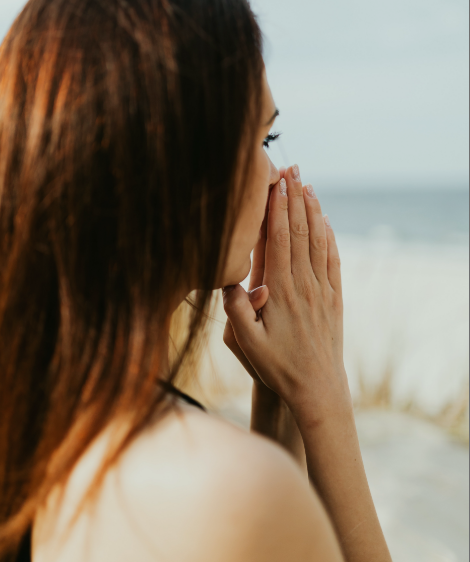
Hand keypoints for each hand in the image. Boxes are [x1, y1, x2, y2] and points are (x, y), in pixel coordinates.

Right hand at [222, 165, 347, 428]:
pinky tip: (326, 221)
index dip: (278, 208)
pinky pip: (332, 260)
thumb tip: (227, 281)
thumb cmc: (277, 368)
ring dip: (313, 211)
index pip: (280, 240)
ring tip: (307, 184)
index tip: (276, 183)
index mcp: (281, 291)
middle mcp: (304, 285)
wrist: (317, 390)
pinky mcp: (334, 298)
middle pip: (300, 232)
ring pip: (318, 241)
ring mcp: (322, 290)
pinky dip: (329, 236)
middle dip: (295, 198)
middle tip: (292, 170)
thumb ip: (236, 312)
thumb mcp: (247, 345)